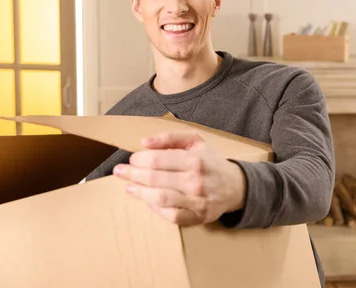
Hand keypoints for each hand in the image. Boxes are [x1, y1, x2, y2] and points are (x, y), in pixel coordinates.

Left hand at [112, 130, 245, 225]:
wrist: (236, 186)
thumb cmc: (211, 161)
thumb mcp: (196, 140)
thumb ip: (169, 137)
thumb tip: (144, 141)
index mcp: (194, 159)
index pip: (157, 160)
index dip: (139, 160)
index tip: (132, 159)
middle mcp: (195, 181)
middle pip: (154, 179)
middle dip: (132, 175)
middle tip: (120, 172)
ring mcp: (196, 201)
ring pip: (159, 199)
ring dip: (139, 193)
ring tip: (128, 188)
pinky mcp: (197, 217)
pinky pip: (170, 215)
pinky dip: (155, 209)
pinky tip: (147, 201)